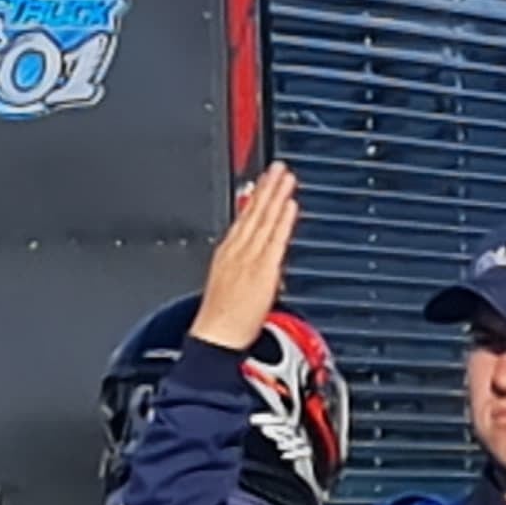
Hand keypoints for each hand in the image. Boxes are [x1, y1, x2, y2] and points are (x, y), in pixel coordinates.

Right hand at [190, 168, 299, 349]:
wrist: (215, 337)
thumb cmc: (221, 320)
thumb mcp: (228, 284)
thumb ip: (244, 266)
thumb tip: (261, 262)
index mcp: (227, 252)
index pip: (244, 218)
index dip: (255, 196)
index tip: (265, 180)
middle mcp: (237, 250)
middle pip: (254, 213)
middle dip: (266, 188)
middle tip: (278, 167)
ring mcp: (250, 258)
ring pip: (264, 220)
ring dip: (276, 196)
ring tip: (286, 177)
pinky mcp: (263, 270)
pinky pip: (275, 239)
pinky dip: (282, 220)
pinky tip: (289, 204)